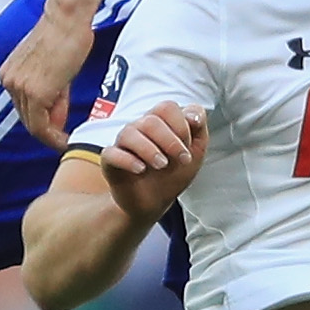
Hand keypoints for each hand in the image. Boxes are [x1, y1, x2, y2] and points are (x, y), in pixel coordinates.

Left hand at [0, 0, 98, 147]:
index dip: (43, 123)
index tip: (58, 131)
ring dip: (52, 134)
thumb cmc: (65, 35)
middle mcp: (10, 82)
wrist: (67, 19)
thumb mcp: (55, 70)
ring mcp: (20, 88)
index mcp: (10, 74)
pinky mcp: (35, 93)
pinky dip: (54, 137)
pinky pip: (41, 126)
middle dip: (49, 130)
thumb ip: (53, 95)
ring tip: (68, 138)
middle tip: (67, 137)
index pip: (24, 109)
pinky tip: (66, 140)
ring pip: (34, 125)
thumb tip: (57, 119)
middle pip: (27, 119)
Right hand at [95, 101, 206, 220]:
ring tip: (162, 165)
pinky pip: (111, 153)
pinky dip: (127, 160)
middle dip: (171, 141)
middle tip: (182, 160)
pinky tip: (140, 169)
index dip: (182, 125)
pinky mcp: (110, 161)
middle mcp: (140, 128)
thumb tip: (194, 115)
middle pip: (151, 120)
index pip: (167, 107)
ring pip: (130, 133)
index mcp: (160, 121)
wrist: (155, 202)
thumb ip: (198, 129)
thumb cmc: (173, 173)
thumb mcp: (196, 152)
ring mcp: (124, 143)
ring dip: (150, 150)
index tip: (190, 146)